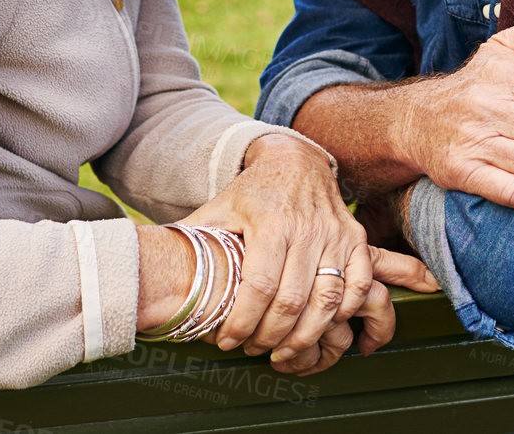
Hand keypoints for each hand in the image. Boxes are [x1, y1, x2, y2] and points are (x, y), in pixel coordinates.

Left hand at [179, 135, 433, 366]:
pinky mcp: (355, 239)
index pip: (259, 286)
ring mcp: (335, 234)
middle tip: (254, 350)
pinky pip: (358, 285)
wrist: (295, 161)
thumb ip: (194, 237)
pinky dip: (343, 313)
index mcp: (269, 221)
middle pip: (292, 301)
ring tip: (284, 351)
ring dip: (307, 336)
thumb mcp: (219, 208)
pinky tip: (323, 329)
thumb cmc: (252, 192)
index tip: (227, 341)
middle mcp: (306, 228)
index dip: (243, 322)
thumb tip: (155, 262)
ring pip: (328, 300)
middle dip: (270, 337)